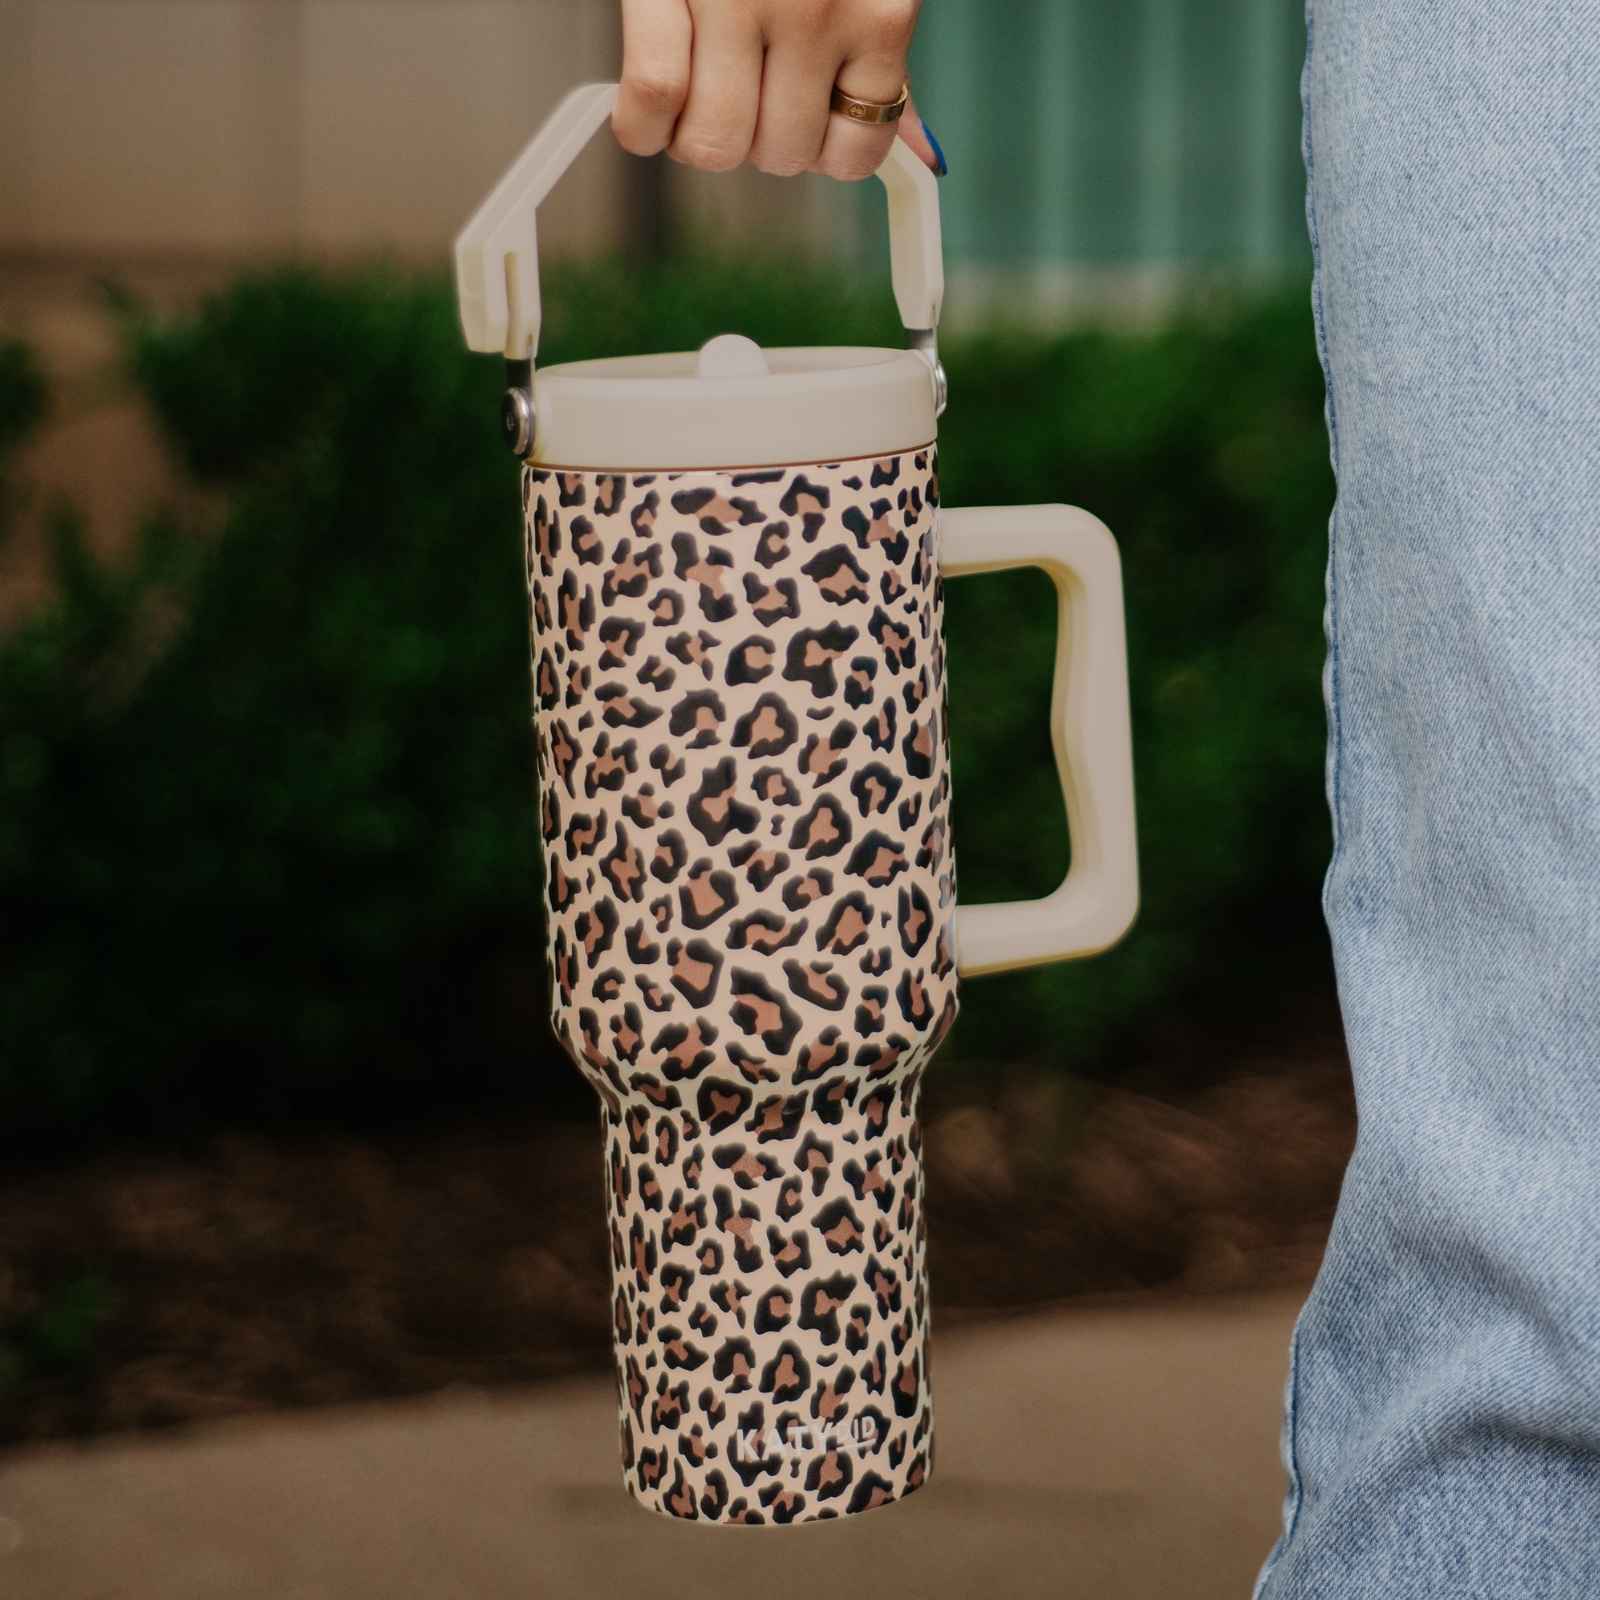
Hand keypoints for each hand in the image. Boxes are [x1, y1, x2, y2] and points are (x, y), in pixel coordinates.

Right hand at [613, 0, 942, 179]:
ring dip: (694, 141)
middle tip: (734, 99)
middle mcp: (819, 9)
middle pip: (779, 155)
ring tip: (692, 98)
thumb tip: (925, 158)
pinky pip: (657, 96)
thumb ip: (883, 64)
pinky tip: (644, 121)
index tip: (796, 126)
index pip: (855, 149)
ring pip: (716, 141)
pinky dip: (641, 127)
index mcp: (880, 12)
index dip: (817, 153)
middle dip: (751, 144)